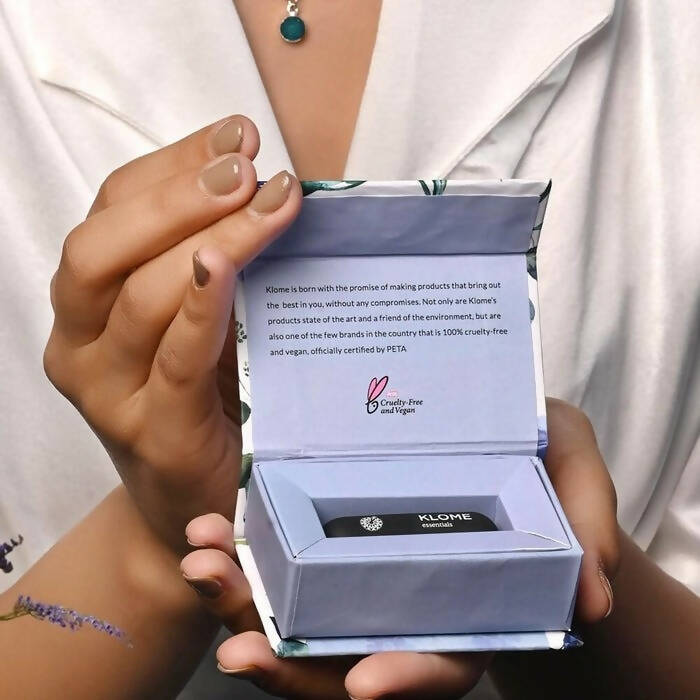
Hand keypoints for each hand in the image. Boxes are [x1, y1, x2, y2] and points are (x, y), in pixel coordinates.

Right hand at [43, 116, 302, 550]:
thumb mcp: (199, 321)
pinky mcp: (149, 431)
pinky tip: (225, 267)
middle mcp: (78, 343)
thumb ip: (213, 265)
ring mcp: (105, 391)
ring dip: (210, 237)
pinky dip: (199, 306)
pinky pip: (172, 357)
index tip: (237, 135)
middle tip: (248, 165)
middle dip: (179, 195)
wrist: (196, 504)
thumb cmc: (204, 402)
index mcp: (84, 305)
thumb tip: (268, 187)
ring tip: (270, 201)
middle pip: (103, 245)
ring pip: (138, 294)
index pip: (111, 212)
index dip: (171, 166)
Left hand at [179, 398, 618, 698]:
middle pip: (346, 657)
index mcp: (468, 603)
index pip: (442, 660)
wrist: (500, 438)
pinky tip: (211, 532)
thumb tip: (595, 594)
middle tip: (239, 648)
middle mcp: (407, 600)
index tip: (365, 684)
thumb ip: (587, 522)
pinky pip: (278, 561)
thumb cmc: (542, 459)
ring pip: (297, 614)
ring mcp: (359, 571)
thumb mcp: (574, 471)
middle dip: (290, 662)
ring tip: (202, 567)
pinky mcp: (326, 533)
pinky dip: (244, 557)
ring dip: (244, 606)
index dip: (409, 678)